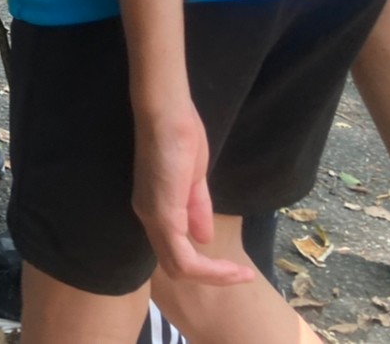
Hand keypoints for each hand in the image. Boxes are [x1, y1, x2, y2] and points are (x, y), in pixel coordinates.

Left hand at [132, 101, 256, 285]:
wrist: (167, 113)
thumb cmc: (179, 136)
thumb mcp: (193, 180)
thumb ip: (197, 209)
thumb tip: (204, 238)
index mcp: (154, 208)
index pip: (174, 251)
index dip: (203, 266)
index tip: (233, 267)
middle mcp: (148, 217)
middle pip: (175, 266)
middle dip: (211, 276)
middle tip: (240, 276)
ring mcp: (153, 217)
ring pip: (179, 267)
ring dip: (214, 276)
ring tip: (240, 274)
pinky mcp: (163, 214)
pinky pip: (183, 257)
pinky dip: (209, 269)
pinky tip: (231, 268)